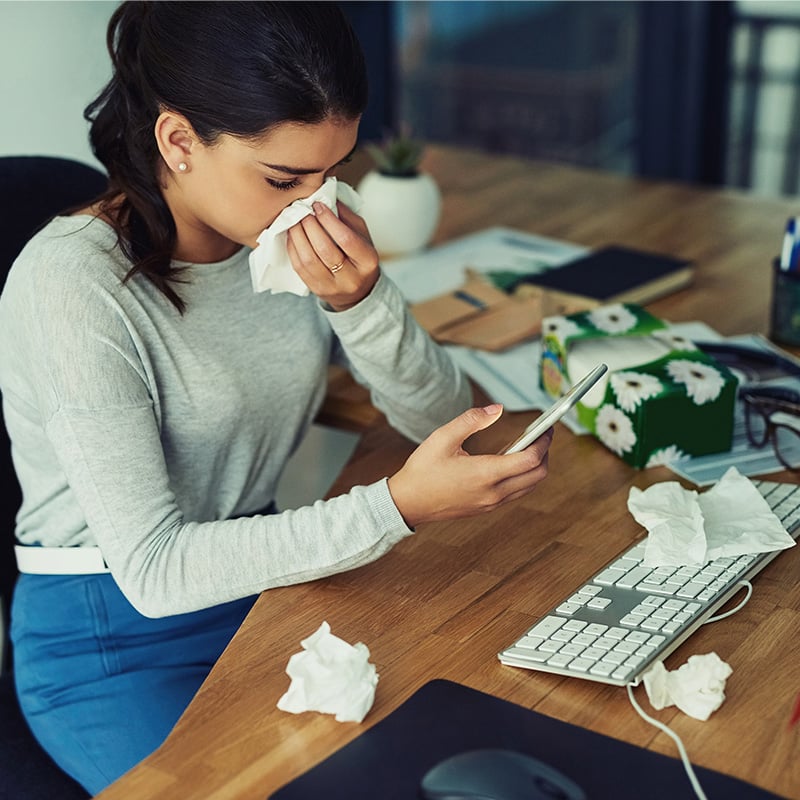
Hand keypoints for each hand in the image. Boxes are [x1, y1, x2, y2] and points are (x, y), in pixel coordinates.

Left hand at [286, 201, 379, 310]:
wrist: (357, 292)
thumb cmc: (359, 257)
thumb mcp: (362, 235)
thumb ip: (346, 217)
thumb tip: (326, 197)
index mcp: (368, 261)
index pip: (346, 239)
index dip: (329, 220)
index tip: (318, 205)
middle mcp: (351, 277)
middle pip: (325, 249)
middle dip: (310, 226)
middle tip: (302, 210)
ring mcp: (332, 287)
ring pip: (309, 260)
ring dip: (298, 236)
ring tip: (294, 220)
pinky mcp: (316, 290)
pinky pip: (299, 268)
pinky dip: (293, 248)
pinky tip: (292, 235)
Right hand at [387, 405, 552, 528]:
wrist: (407, 503)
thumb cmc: (422, 470)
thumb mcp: (442, 437)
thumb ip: (471, 420)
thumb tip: (497, 409)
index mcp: (485, 474)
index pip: (530, 460)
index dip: (543, 442)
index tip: (546, 428)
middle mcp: (493, 493)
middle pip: (537, 475)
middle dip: (545, 453)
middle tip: (542, 435)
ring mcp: (491, 503)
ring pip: (529, 486)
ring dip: (536, 466)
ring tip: (529, 445)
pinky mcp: (486, 508)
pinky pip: (516, 492)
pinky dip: (523, 477)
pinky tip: (512, 461)